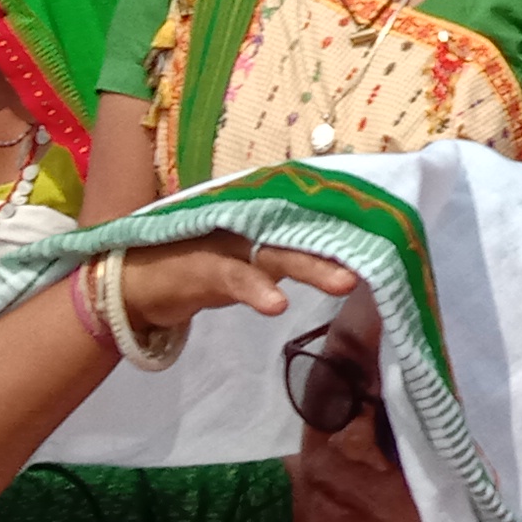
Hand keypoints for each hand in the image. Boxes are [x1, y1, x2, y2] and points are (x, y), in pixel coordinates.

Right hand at [117, 235, 356, 335]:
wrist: (131, 281)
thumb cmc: (196, 266)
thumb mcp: (247, 258)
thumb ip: (284, 251)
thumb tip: (340, 257)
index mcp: (263, 220)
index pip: (312, 217)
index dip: (350, 223)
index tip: (390, 231)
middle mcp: (248, 223)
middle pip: (304, 231)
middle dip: (342, 246)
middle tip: (379, 259)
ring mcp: (224, 242)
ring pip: (276, 252)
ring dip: (310, 268)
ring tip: (345, 282)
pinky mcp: (200, 268)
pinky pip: (233, 278)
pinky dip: (255, 291)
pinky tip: (276, 304)